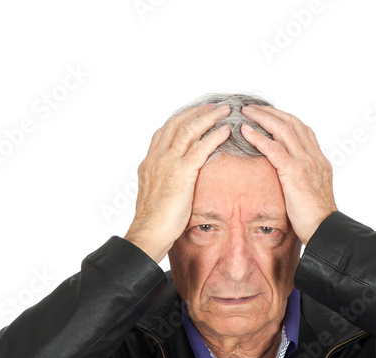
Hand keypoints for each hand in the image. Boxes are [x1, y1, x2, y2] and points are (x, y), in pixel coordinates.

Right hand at [124, 103, 231, 261]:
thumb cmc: (153, 222)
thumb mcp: (155, 196)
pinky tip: (226, 130)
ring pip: (190, 130)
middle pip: (178, 123)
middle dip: (197, 112)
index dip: (181, 119)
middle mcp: (157, 157)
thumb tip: (172, 183)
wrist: (149, 232)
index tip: (195, 114)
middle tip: (214, 106)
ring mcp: (168, 163)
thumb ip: (163, 182)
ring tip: (225, 111)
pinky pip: (201, 148)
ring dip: (209, 117)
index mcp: (149, 162)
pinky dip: (215, 136)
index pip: (164, 131)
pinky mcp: (181, 173)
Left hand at [240, 105, 337, 244]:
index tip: (271, 115)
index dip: (285, 120)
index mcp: (319, 161)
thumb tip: (292, 182)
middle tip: (253, 108)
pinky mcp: (294, 172)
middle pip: (292, 123)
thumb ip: (304, 181)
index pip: (303, 130)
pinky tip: (245, 131)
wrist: (325, 229)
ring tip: (246, 112)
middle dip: (271, 113)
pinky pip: (273, 148)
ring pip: (282, 129)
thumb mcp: (313, 194)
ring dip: (262, 117)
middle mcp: (314, 157)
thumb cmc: (317, 219)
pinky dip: (258, 137)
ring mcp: (305, 162)